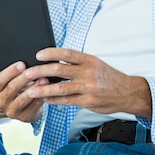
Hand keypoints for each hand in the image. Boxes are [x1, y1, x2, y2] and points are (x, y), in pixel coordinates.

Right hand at [0, 61, 47, 122]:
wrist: (24, 107)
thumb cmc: (18, 88)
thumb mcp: (11, 80)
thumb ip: (15, 73)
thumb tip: (26, 61)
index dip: (10, 72)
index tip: (22, 64)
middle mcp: (0, 102)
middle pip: (11, 88)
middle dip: (24, 78)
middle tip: (34, 70)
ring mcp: (11, 111)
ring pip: (22, 99)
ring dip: (34, 88)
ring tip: (43, 79)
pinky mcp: (24, 117)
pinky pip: (33, 107)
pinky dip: (40, 98)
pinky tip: (47, 90)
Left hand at [22, 48, 152, 118]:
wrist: (127, 92)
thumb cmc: (108, 77)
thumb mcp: (95, 64)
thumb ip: (78, 63)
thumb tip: (55, 62)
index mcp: (89, 60)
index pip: (66, 54)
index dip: (51, 53)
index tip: (38, 55)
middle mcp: (88, 72)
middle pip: (59, 70)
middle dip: (41, 71)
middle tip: (27, 73)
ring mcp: (88, 88)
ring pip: (60, 88)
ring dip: (43, 89)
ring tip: (30, 90)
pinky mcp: (88, 102)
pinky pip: (67, 101)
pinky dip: (54, 100)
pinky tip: (44, 99)